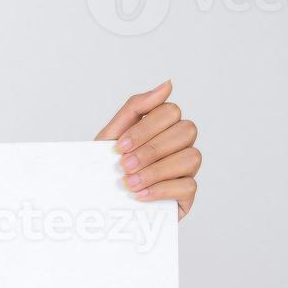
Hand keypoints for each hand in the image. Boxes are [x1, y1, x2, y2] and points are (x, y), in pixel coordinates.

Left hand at [95, 79, 201, 218]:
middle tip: (124, 166)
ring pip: (192, 157)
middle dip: (151, 149)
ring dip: (156, 170)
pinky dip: (161, 189)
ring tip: (130, 183)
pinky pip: (189, 186)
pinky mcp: (187, 194)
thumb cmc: (105, 166)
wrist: (96, 202)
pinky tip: (140, 195)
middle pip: (186, 130)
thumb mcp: (111, 135)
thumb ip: (136, 107)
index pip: (170, 111)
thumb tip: (168, 84)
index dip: (145, 129)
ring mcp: (187, 169)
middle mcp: (180, 144)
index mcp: (163, 126)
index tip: (119, 147)